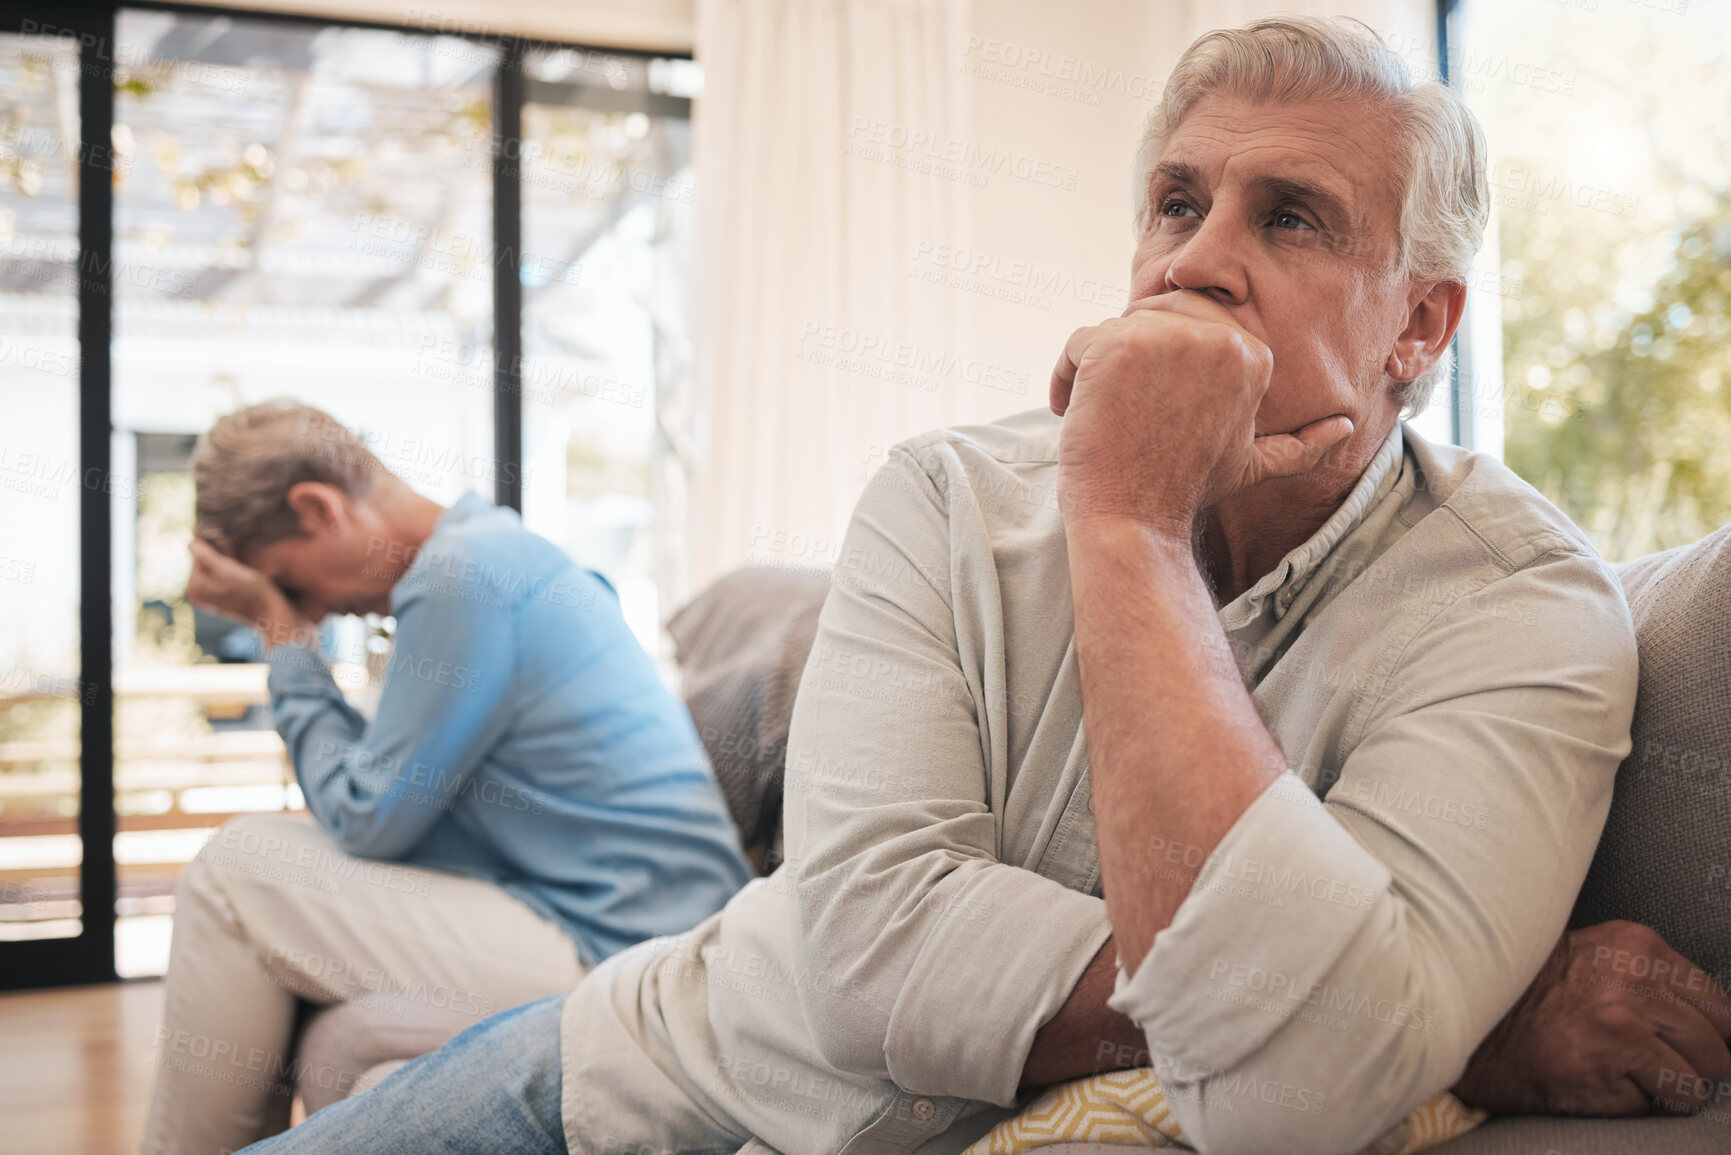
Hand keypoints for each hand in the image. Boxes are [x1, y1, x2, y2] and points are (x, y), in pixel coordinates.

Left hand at [185, 538, 308, 645]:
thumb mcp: (230, 570)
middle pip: (204, 562)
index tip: (234, 560)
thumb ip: (206, 556)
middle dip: (220, 558)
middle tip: (241, 568)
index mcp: (194, 586)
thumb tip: (188, 541)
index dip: (218, 551)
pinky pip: (218, 578)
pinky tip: (242, 579)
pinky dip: (229, 573)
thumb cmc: (253, 591)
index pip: (199, 554)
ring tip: (243, 573)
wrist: (271, 614)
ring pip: (212, 569)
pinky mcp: (216, 600)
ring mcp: (204, 598)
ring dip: (226, 564)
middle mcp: (194, 594)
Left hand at [1050, 291, 1352, 535]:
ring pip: (1112, 328)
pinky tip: (1074, 412)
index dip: (1161, 360)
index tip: (1147, 407)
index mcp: (1253, 353)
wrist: (1135, 524)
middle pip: (1152, 314)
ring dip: (1094, 371)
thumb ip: (1300, 443)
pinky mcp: (1116, 347)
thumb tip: (1344, 428)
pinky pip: (1077, 341)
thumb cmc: (1184, 493)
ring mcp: (1166, 339)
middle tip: (1118, 408)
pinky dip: (1065, 376)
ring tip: (1096, 415)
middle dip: (1129, 356)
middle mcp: (1217, 337)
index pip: (1192, 319)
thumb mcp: (1251, 464)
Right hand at [1453, 920, 1730, 1115]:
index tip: (1683, 1043)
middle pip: (1717, 1043)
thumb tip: (1708, 1017)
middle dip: (1693, 1063)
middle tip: (1652, 1064)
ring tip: (1625, 1074)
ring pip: (1699, 1079)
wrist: (1464, 1019)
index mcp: (1635, 945)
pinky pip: (1667, 1103)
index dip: (1704, 1031)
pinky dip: (1643, 1104)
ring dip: (1669, 1087)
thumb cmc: (1527, 995)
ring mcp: (1621, 1024)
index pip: (1718, 1002)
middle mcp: (1633, 979)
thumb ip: (1646, 973)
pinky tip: (1604, 1084)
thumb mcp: (1592, 957)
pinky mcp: (1607, 1067)